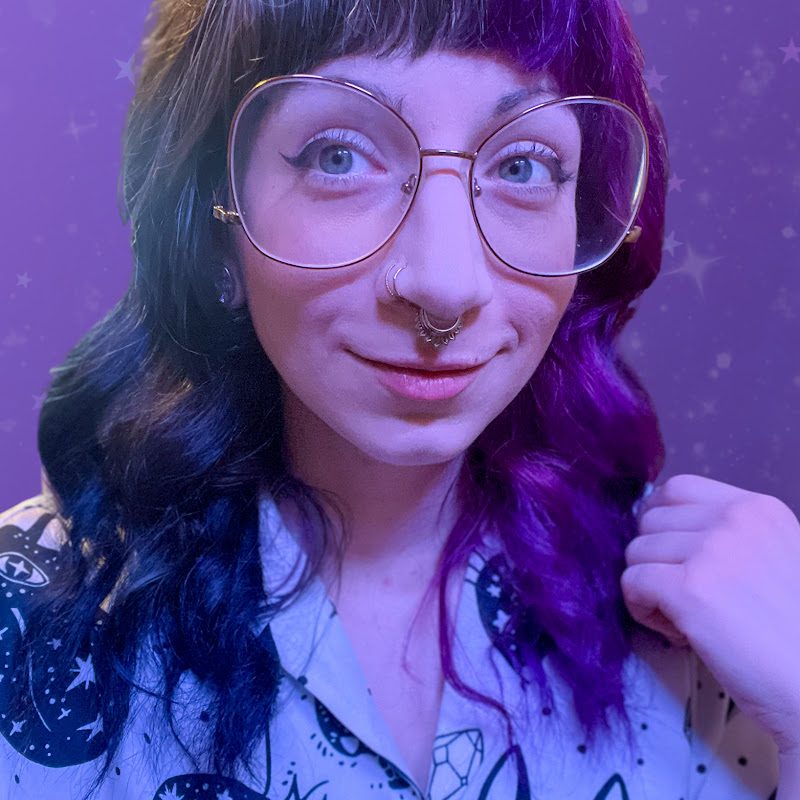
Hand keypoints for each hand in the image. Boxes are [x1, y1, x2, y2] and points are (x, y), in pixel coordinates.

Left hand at [621, 473, 799, 756]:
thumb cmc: (794, 636)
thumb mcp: (775, 559)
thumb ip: (728, 536)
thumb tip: (663, 528)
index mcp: (758, 509)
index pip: (676, 489)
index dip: (660, 522)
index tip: (669, 554)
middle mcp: (735, 519)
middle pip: (649, 521)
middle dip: (656, 560)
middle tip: (688, 599)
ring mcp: (712, 550)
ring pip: (635, 552)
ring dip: (649, 588)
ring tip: (688, 620)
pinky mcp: (689, 587)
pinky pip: (632, 582)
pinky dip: (642, 609)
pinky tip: (678, 632)